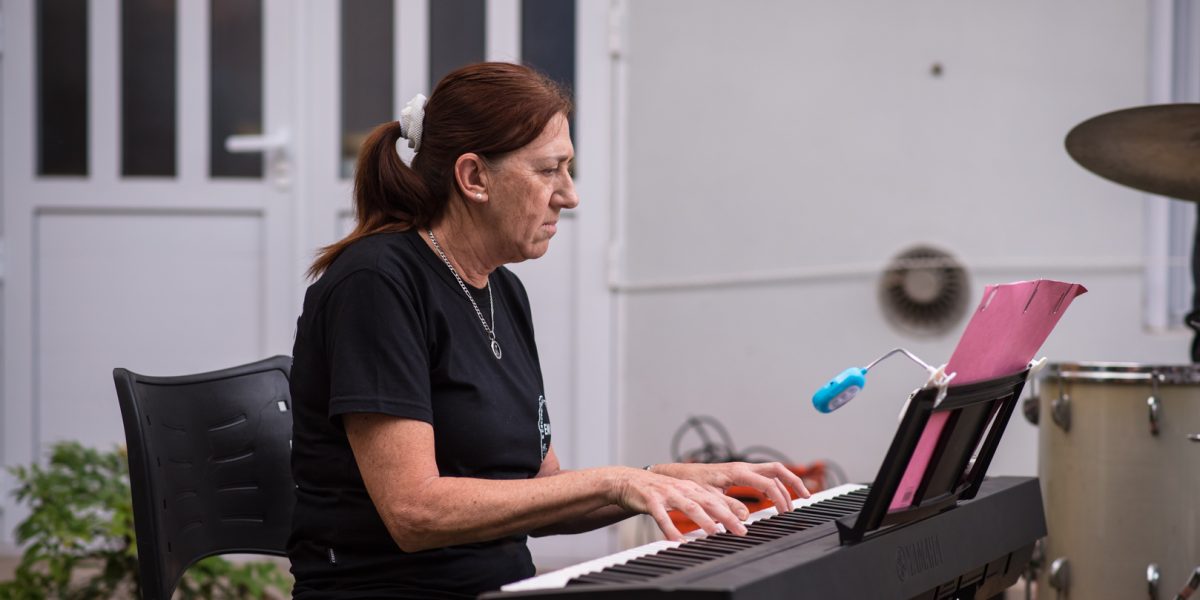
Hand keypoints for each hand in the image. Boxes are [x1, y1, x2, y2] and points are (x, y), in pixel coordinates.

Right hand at [610, 467, 749, 541]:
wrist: (630, 481)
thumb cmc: (659, 491)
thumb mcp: (682, 494)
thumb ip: (701, 504)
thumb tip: (723, 519)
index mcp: (692, 488)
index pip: (717, 499)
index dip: (732, 510)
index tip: (746, 524)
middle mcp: (682, 489)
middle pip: (708, 502)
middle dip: (726, 516)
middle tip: (740, 530)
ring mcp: (667, 494)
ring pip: (688, 506)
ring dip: (703, 520)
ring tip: (714, 532)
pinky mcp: (651, 501)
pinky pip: (662, 516)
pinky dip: (670, 528)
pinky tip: (676, 540)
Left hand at [651, 462, 810, 512]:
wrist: (677, 475)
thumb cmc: (690, 484)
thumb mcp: (708, 497)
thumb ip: (726, 506)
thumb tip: (746, 516)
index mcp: (736, 471)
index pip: (767, 482)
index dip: (780, 496)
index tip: (785, 512)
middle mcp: (742, 467)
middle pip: (777, 469)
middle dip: (793, 482)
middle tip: (805, 498)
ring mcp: (742, 469)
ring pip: (773, 470)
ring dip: (787, 481)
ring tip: (799, 496)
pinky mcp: (740, 473)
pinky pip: (764, 474)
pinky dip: (776, 482)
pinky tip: (780, 494)